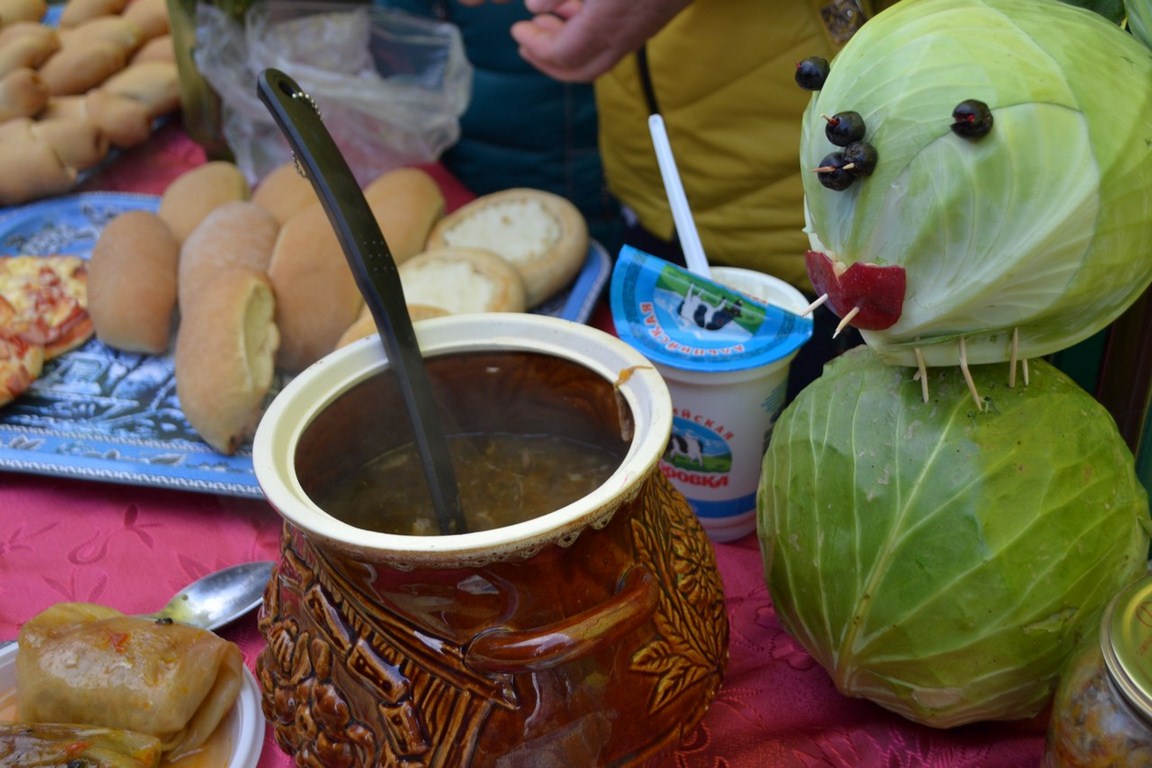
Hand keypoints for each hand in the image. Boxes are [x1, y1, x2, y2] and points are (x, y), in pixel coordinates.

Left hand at [510, 0, 692, 81]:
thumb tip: (534, 6)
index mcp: (607, 22)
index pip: (563, 55)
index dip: (536, 48)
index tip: (518, 32)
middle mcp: (626, 34)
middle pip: (581, 70)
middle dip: (549, 61)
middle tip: (527, 42)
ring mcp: (642, 29)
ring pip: (599, 56)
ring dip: (568, 46)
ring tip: (548, 23)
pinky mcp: (653, 18)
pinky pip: (615, 40)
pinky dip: (589, 33)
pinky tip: (580, 10)